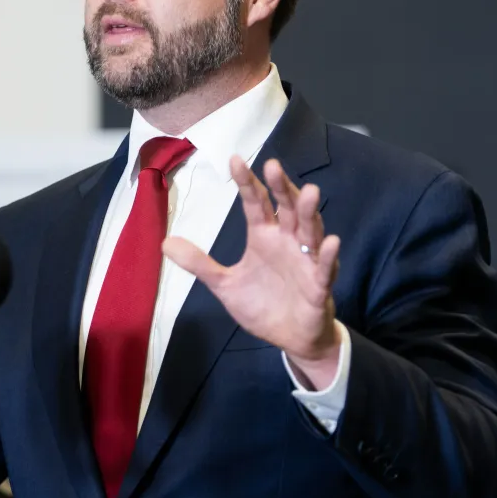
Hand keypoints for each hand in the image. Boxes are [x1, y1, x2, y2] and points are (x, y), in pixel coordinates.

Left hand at [164, 157, 342, 388]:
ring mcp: (306, 261)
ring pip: (310, 231)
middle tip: (272, 166)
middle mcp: (287, 242)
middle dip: (281, 188)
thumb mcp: (225, 285)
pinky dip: (328, 255)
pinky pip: (324, 268)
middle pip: (286, 208)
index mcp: (264, 237)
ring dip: (309, 212)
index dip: (246, 182)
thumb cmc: (262, 305)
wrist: (289, 339)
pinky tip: (331, 241)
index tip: (234, 159)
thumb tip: (165, 243)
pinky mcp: (319, 285)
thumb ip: (200, 264)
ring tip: (310, 192)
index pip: (255, 203)